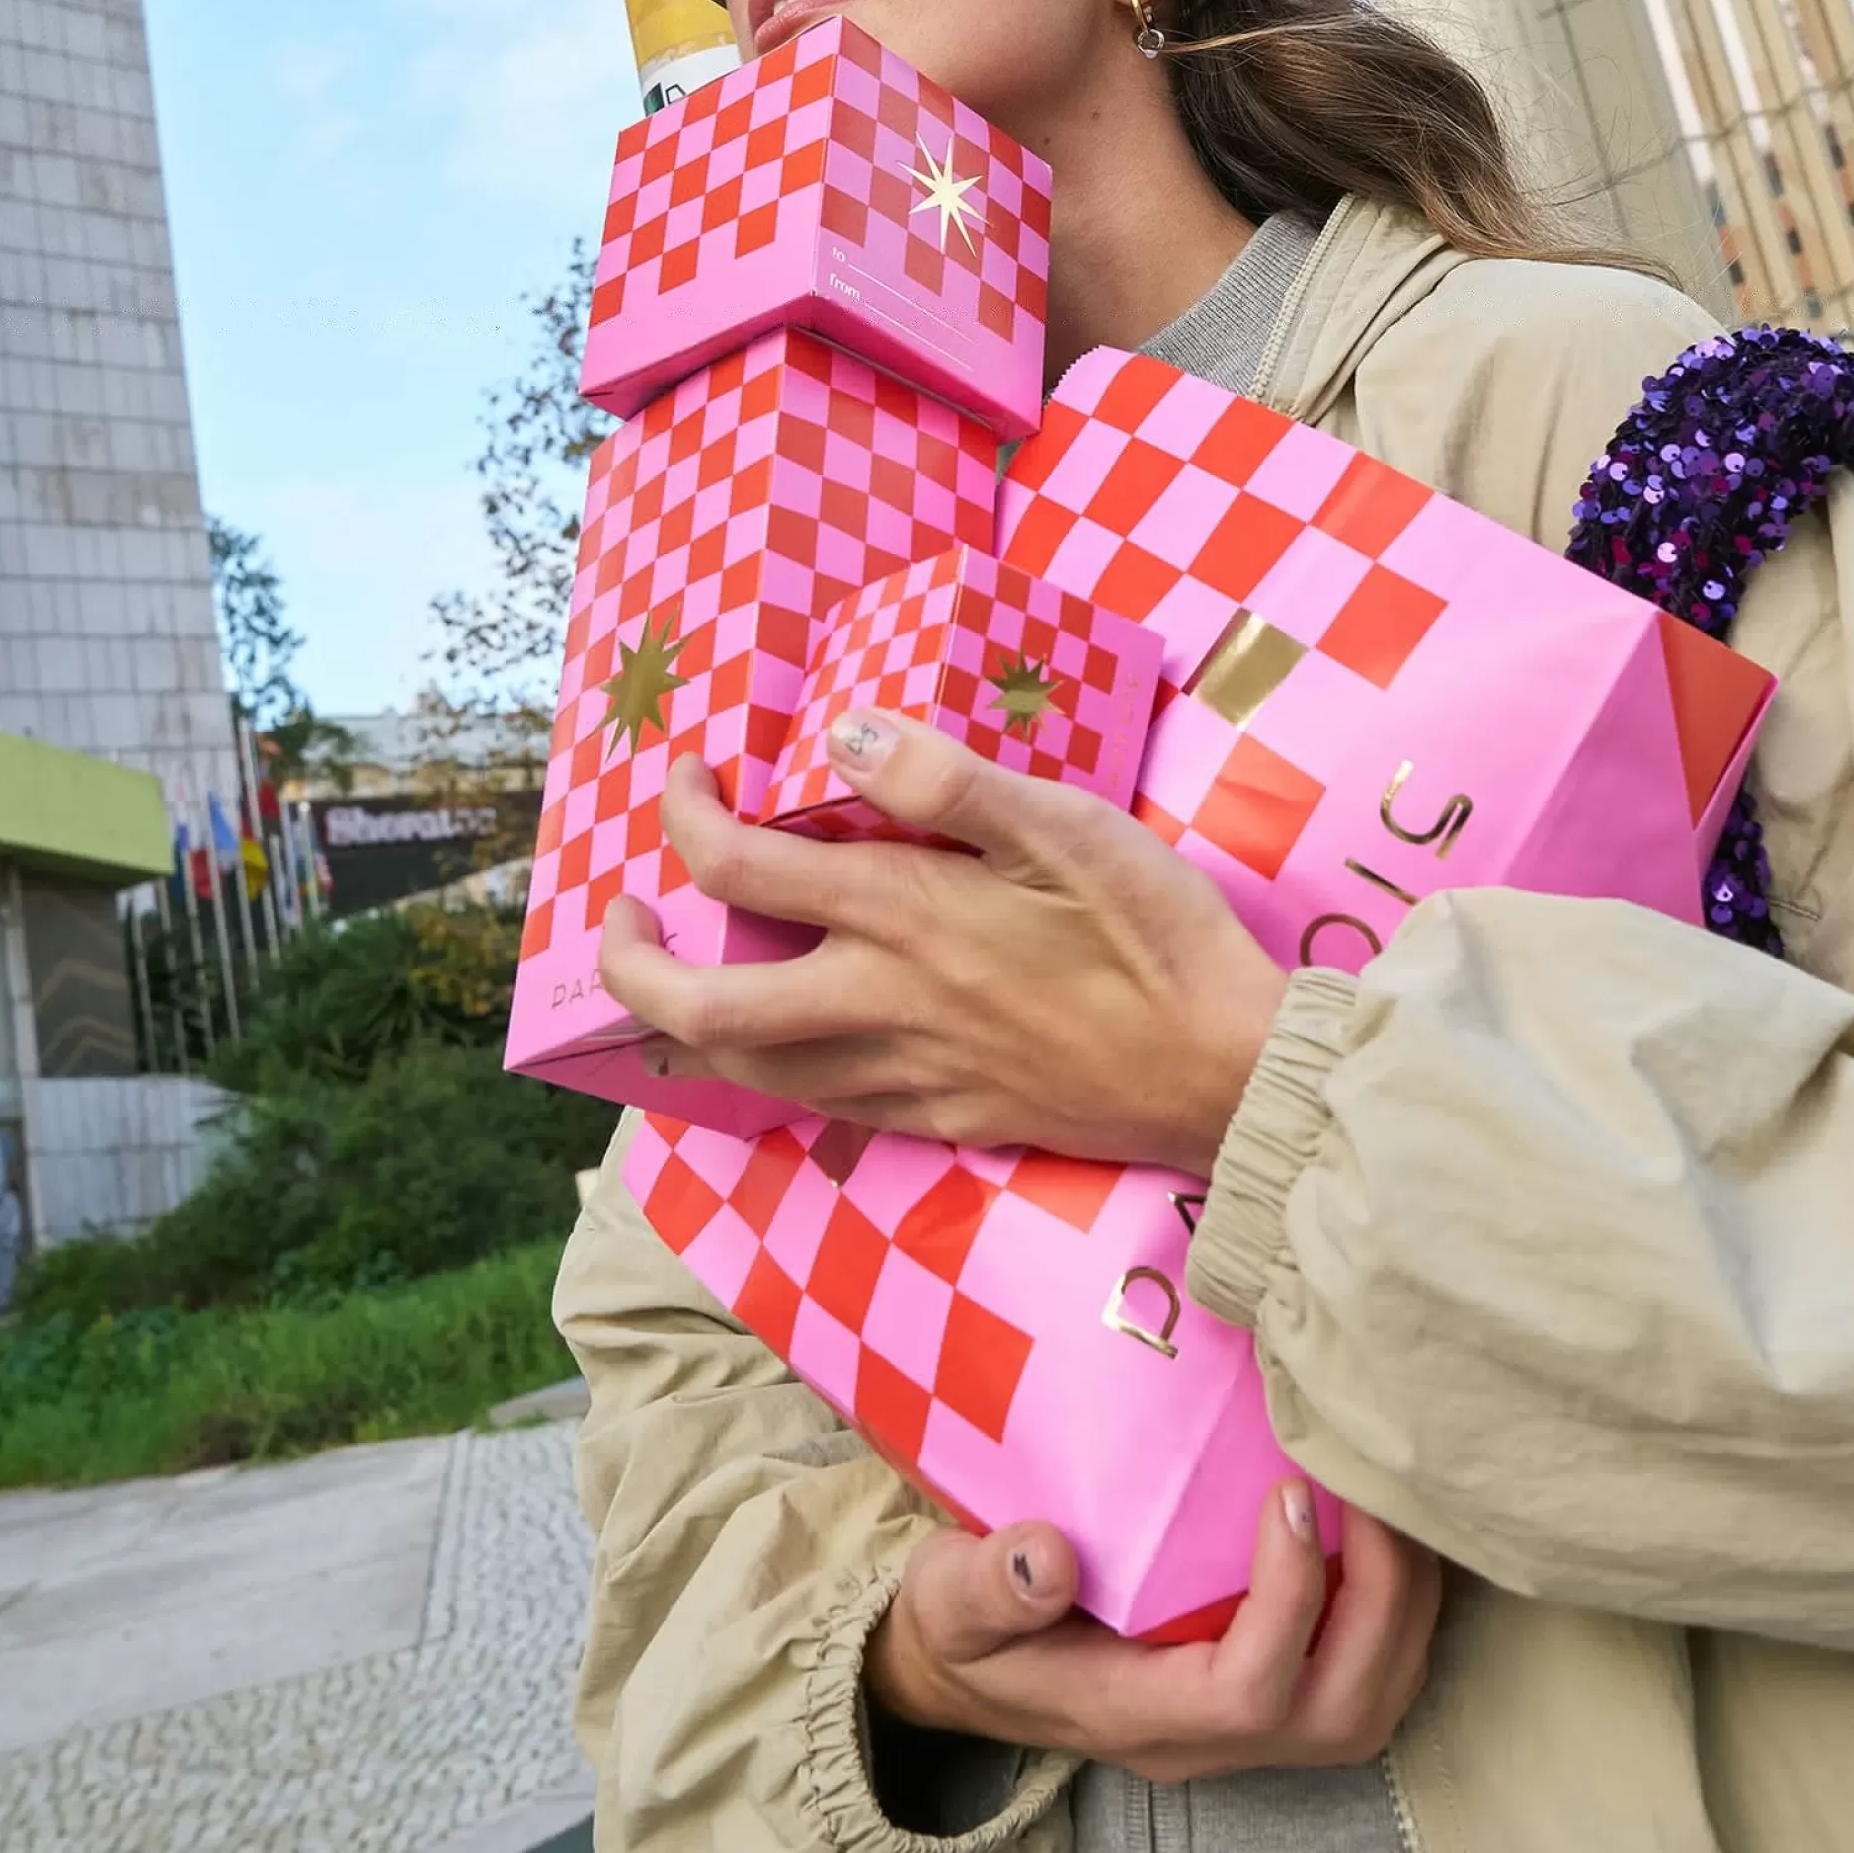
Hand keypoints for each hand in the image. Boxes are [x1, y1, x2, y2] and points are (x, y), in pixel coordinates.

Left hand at [597, 720, 1288, 1174]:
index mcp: (903, 919)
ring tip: (685, 980)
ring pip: (750, 1073)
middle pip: (701, 1011)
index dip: (685, 816)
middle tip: (625, 921)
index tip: (687, 776)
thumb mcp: (1067, 826)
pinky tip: (790, 1046)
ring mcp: (908, 1077)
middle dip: (633, 967)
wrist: (1228, 1075)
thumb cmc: (1158, 936)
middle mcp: (881, 1007)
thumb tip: (839, 731)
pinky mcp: (946, 1121)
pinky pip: (823, 1109)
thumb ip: (946, 779)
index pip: (737, 871)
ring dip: (689, 1030)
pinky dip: (773, 1075)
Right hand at [865, 1486, 1441, 1782]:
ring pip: (1371, 1705)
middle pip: (1342, 1711)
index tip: (1288, 1491)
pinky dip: (1401, 1613)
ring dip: (1408, 1607)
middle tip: (1378, 1488)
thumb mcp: (948, 1600)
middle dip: (1386, 1599)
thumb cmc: (964, 1627)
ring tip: (1397, 1503)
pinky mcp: (1267, 1701)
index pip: (1247, 1693)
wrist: (970, 1671)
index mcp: (1137, 1716)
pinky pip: (1368, 1680)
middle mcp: (1207, 1742)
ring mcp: (1244, 1733)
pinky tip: (1389, 1532)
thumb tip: (1047, 1558)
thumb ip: (988, 1584)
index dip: (1291, 1598)